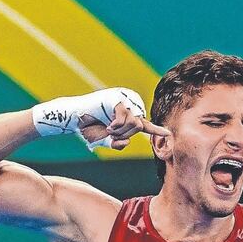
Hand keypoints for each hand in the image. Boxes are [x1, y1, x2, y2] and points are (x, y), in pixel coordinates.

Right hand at [31, 88, 169, 150]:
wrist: (74, 120)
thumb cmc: (89, 129)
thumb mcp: (107, 139)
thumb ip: (118, 142)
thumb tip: (126, 142)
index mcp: (128, 115)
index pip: (145, 124)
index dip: (157, 130)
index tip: (168, 134)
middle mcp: (128, 105)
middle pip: (139, 127)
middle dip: (124, 135)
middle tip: (110, 133)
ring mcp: (124, 100)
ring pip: (134, 124)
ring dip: (119, 132)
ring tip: (108, 129)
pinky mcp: (118, 98)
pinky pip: (125, 118)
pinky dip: (116, 126)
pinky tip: (107, 126)